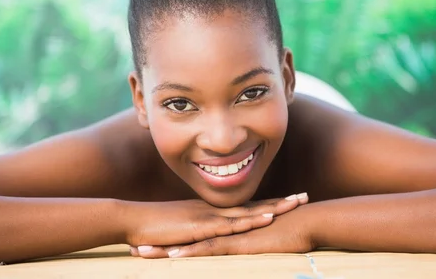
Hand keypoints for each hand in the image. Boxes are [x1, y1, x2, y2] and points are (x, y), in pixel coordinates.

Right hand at [123, 193, 308, 249]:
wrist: (132, 219)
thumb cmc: (154, 226)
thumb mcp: (182, 230)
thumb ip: (198, 232)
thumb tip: (210, 239)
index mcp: (212, 212)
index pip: (246, 207)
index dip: (269, 204)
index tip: (289, 201)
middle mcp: (214, 211)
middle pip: (254, 206)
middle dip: (280, 202)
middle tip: (303, 197)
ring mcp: (208, 217)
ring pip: (246, 213)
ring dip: (270, 209)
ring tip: (293, 205)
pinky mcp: (199, 227)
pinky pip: (227, 224)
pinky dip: (247, 222)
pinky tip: (262, 220)